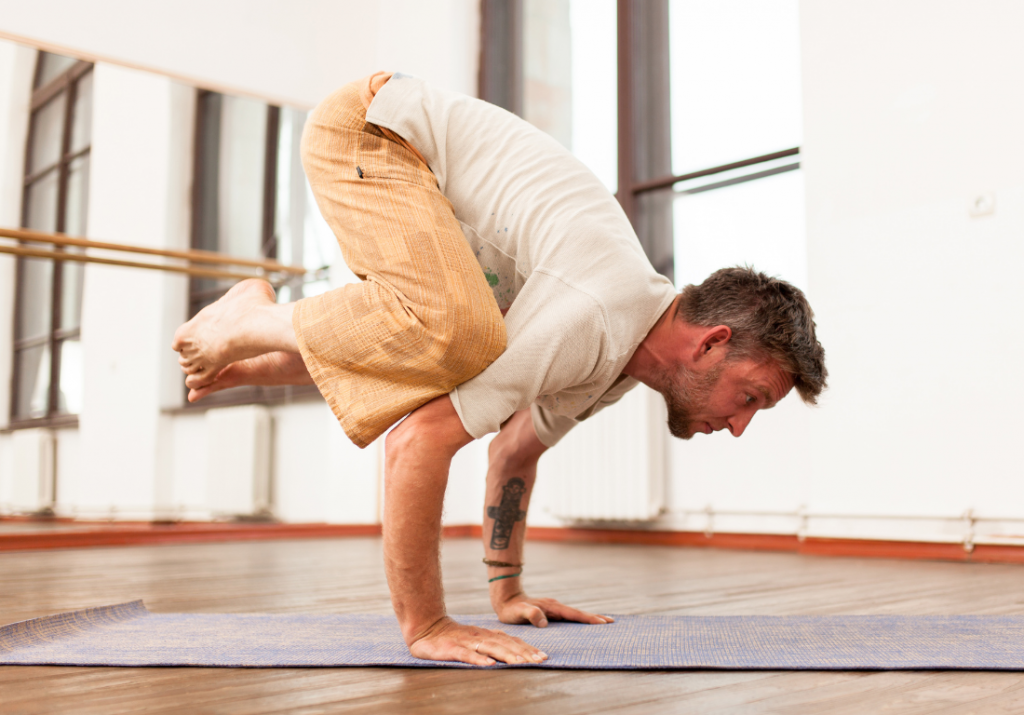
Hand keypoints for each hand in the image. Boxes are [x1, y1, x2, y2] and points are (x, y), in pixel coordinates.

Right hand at [408, 616, 548, 665]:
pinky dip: (479, 659)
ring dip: (507, 656)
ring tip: (521, 663)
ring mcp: (467, 642)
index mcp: (487, 635)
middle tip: (540, 661)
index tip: (542, 657)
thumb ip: (492, 644)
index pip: (511, 641)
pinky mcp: (452, 649)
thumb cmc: (453, 637)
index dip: (527, 649)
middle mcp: (480, 637)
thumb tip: (514, 652)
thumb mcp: (476, 639)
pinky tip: (489, 665)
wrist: (426, 627)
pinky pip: (467, 655)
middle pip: (505, 645)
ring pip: (490, 648)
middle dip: (524, 653)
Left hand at [493, 592, 613, 627]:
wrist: (506, 599)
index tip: (602, 622)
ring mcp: (554, 608)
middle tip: (611, 622)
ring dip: (588, 618)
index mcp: (552, 607)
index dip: (587, 619)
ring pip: (574, 614)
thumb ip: (530, 614)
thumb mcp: (518, 613)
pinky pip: (568, 616)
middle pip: (578, 613)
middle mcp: (555, 606)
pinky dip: (579, 619)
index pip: (573, 614)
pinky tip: (582, 624)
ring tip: (603, 622)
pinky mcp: (551, 612)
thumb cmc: (511, 609)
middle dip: (594, 617)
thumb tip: (544, 622)